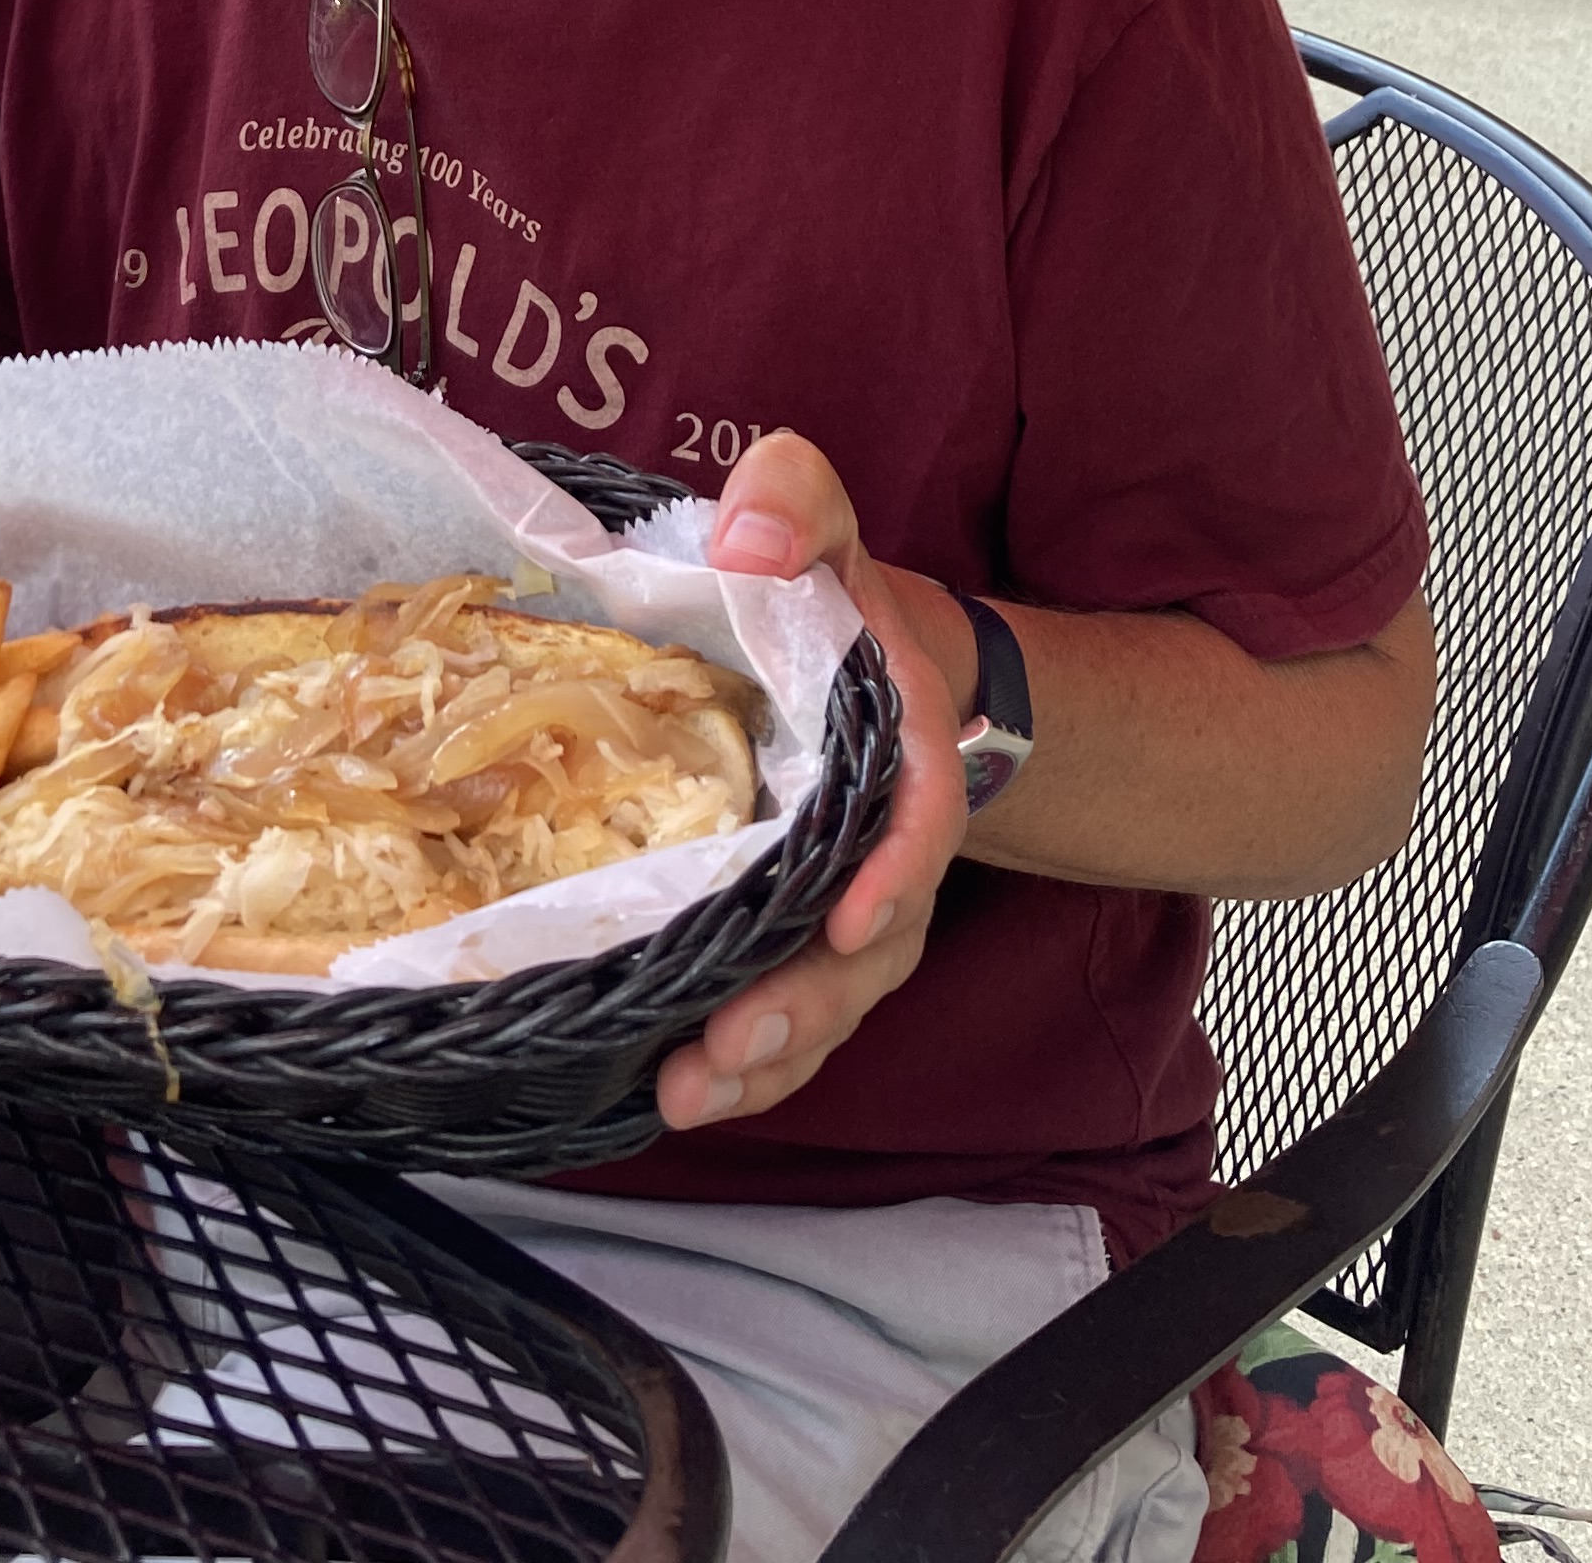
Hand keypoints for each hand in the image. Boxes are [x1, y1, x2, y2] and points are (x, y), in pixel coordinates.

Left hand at [653, 431, 970, 1134]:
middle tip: (734, 1041)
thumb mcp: (813, 516)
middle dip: (809, 1003)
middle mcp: (883, 839)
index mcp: (900, 739)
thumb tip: (747, 538)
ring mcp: (842, 900)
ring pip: (827, 999)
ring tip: (690, 1089)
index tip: (842, 925)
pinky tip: (673, 1094)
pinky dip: (745, 1066)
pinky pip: (789, 1014)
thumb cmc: (820, 588)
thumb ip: (793, 498)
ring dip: (768, 1056)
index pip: (918, 813)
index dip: (891, 873)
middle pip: (871, 943)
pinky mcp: (793, 937)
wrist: (844, 647)